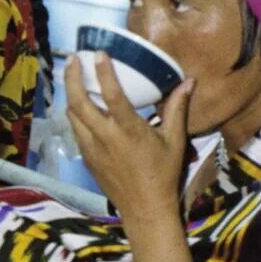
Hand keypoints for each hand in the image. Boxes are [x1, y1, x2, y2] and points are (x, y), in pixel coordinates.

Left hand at [64, 57, 194, 220]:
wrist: (144, 208)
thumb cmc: (163, 174)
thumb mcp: (175, 141)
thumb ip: (177, 109)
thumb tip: (189, 81)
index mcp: (129, 131)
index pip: (112, 96)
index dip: (104, 72)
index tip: (99, 53)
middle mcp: (105, 137)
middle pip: (79, 102)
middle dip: (72, 78)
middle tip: (74, 58)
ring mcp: (92, 148)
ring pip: (72, 115)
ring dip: (70, 94)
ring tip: (73, 76)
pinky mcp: (86, 157)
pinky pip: (75, 129)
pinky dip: (75, 113)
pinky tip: (79, 104)